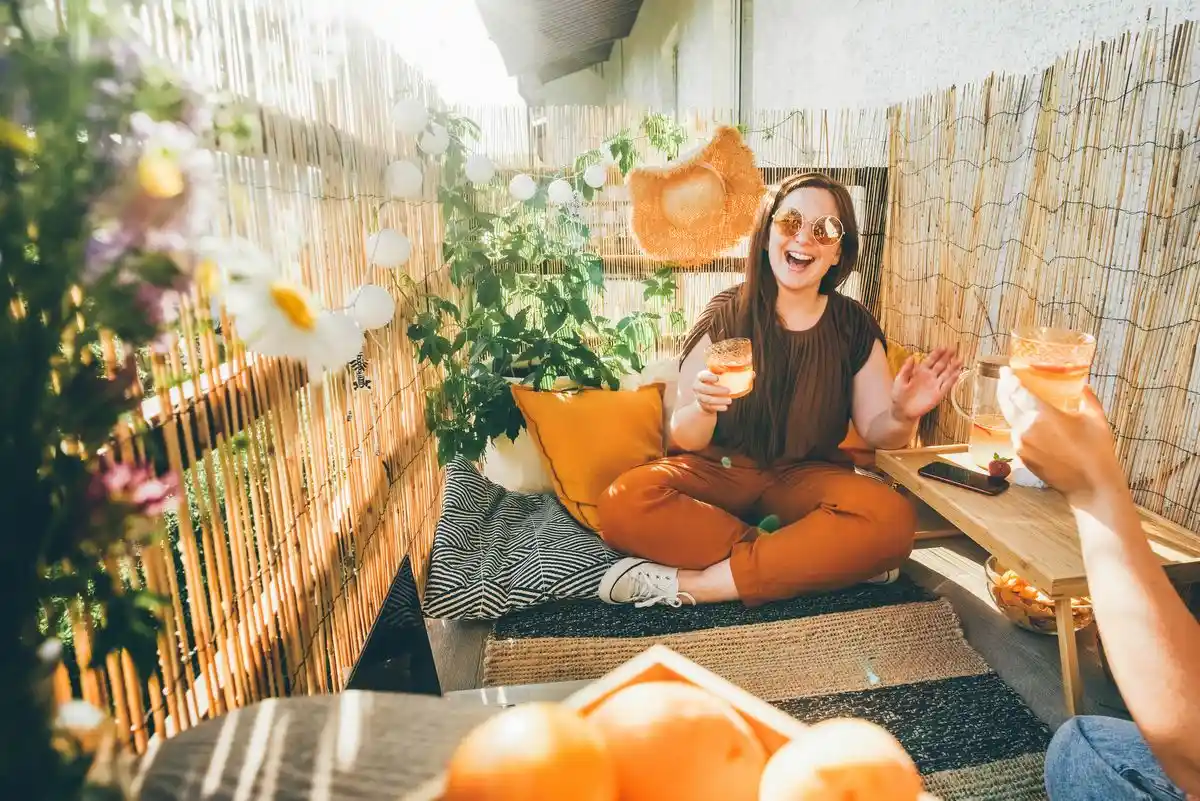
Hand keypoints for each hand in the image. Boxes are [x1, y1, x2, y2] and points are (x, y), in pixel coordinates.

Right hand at [692, 369, 732, 414]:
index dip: (709, 377)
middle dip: (717, 390)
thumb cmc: (712, 382)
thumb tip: (731, 367)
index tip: (717, 378)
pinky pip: (710, 407)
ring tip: (730, 400)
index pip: (702, 376)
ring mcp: (699, 397)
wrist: (704, 395)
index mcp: (700, 377)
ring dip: (719, 400)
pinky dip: (718, 407)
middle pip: (705, 389)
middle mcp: (697, 387)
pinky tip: (725, 407)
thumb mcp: (714, 374)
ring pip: (708, 399)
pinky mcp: (703, 405)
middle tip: (729, 390)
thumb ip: (720, 371)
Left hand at [890, 346, 962, 421]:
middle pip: (940, 365)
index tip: (943, 347)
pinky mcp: (938, 395)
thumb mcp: (900, 381)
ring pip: (946, 374)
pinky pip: (947, 386)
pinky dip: (952, 380)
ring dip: (953, 367)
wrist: (902, 411)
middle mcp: (929, 377)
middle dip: (947, 357)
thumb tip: (912, 357)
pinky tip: (958, 373)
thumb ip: (906, 369)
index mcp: (920, 372)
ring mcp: (935, 385)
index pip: (930, 360)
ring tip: (960, 359)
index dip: (937, 353)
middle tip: (954, 349)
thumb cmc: (899, 396)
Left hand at [997, 366, 1125, 499]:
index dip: (1009, 379)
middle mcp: (1025, 429)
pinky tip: (1028, 424)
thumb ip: (1086, 398)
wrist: (1091, 486)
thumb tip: (1084, 386)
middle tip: (1005, 381)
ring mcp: (1022, 445)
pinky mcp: (1023, 458)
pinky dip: (1019, 427)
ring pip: (1011, 421)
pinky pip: (1017, 437)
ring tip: (1018, 401)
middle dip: (1004, 391)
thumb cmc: (1096, 451)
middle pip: (1007, 404)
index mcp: (1041, 415)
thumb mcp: (1095, 418)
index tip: (1005, 371)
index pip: (1016, 391)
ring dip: (1012, 409)